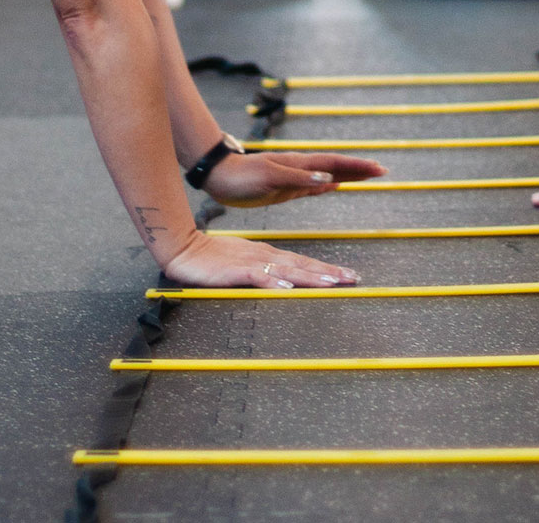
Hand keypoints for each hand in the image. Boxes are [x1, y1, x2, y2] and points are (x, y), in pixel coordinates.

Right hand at [163, 230, 360, 288]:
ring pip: (287, 270)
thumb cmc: (213, 258)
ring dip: (310, 277)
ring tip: (332, 283)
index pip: (303, 262)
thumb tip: (286, 281)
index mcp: (268, 255)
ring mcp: (251, 263)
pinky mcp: (235, 271)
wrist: (185, 249)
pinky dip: (273, 283)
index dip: (326, 269)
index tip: (347, 274)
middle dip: (329, 272)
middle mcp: (265, 256)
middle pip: (303, 265)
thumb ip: (264, 271)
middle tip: (353, 278)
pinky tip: (287, 289)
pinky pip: (258, 278)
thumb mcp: (244, 263)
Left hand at [205, 151, 388, 207]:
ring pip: (328, 174)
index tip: (378, 169)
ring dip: (347, 175)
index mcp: (299, 164)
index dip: (357, 167)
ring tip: (366, 177)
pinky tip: (334, 186)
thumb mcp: (270, 178)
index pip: (335, 163)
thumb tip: (328, 179)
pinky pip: (314, 185)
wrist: (219, 176)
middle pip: (336, 166)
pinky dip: (328, 185)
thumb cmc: (242, 177)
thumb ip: (298, 179)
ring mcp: (294, 177)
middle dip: (359, 169)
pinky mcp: (286, 188)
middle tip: (381, 171)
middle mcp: (301, 169)